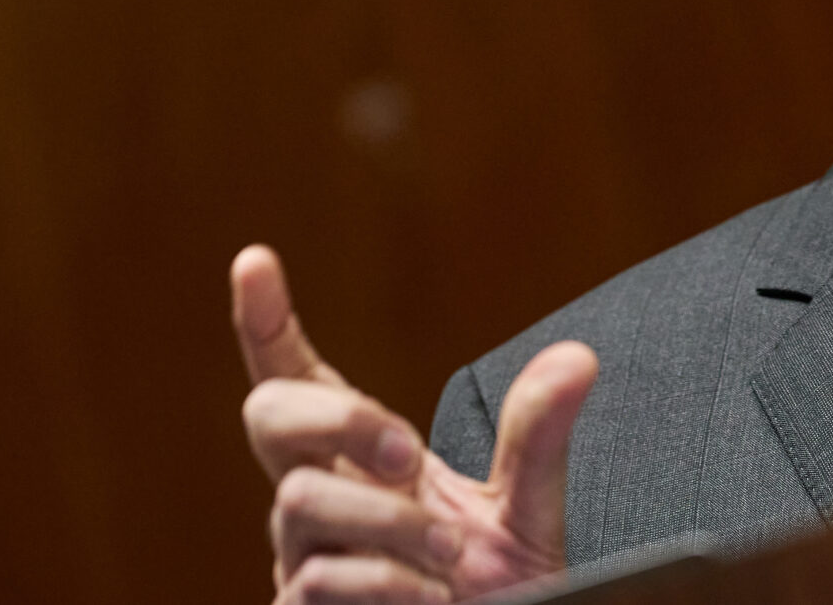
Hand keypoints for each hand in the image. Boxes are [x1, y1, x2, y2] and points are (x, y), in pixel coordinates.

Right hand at [233, 245, 599, 602]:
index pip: (297, 378)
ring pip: (301, 501)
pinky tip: (430, 600)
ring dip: (386, 522)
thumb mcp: (527, 513)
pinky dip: (383, 583)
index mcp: (362, 455)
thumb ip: (537, 438)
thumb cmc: (496, 595)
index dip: (266, 322)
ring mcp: (302, 557)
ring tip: (451, 557)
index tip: (254, 261)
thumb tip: (578, 356)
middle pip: (271, 416)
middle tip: (406, 449)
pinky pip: (317, 580)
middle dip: (335, 416)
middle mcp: (319, 496)